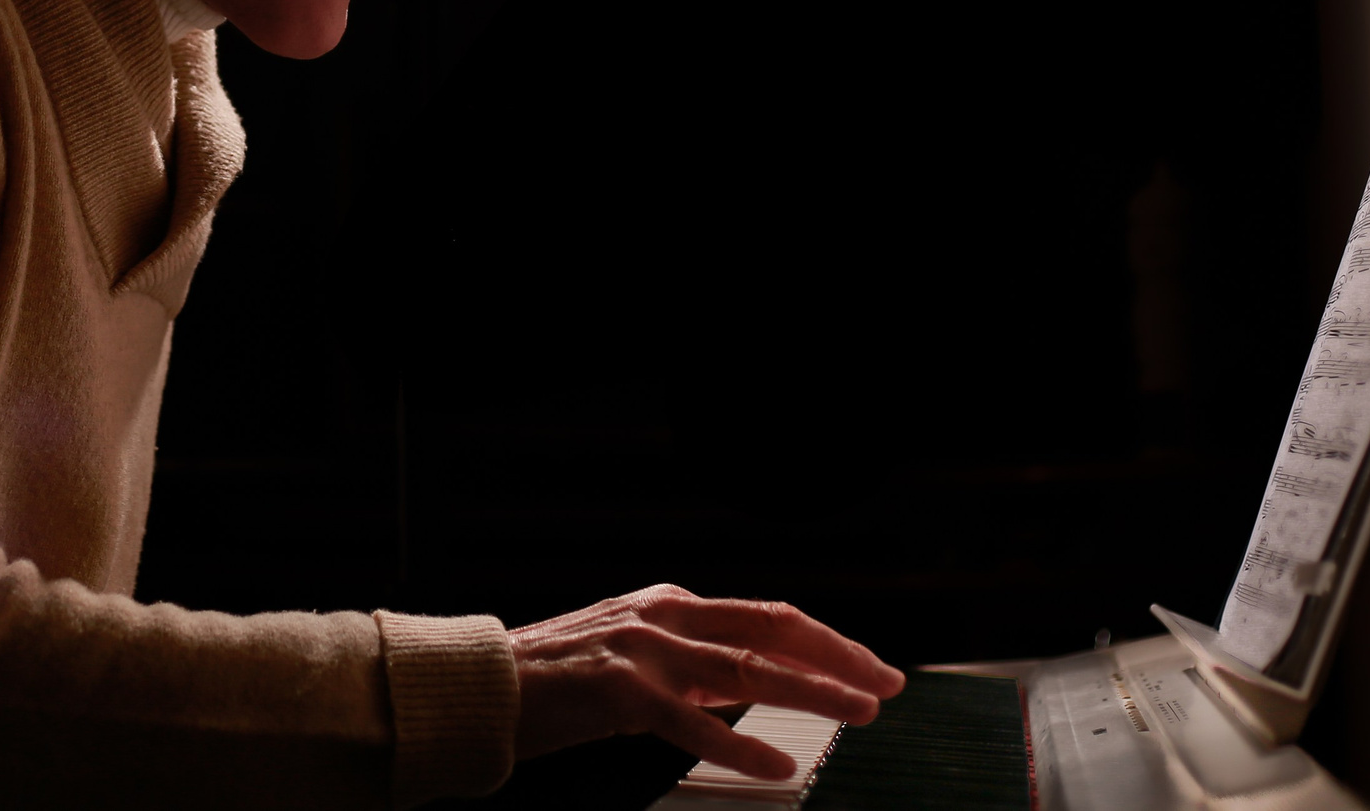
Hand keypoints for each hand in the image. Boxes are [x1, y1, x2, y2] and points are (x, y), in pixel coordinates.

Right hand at [509, 585, 905, 779]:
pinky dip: (741, 743)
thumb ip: (688, 669)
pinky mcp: (620, 692)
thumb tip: (746, 689)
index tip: (869, 666)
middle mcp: (663, 616)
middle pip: (771, 628)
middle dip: (838, 655)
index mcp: (669, 605)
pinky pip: (693, 722)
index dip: (825, 640)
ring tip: (858, 712)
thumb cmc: (553, 682)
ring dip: (813, 690)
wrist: (481, 685)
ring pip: (747, 667)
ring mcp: (642, 650)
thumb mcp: (632, 658)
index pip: (766, 615)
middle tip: (887, 683)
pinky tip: (777, 764)